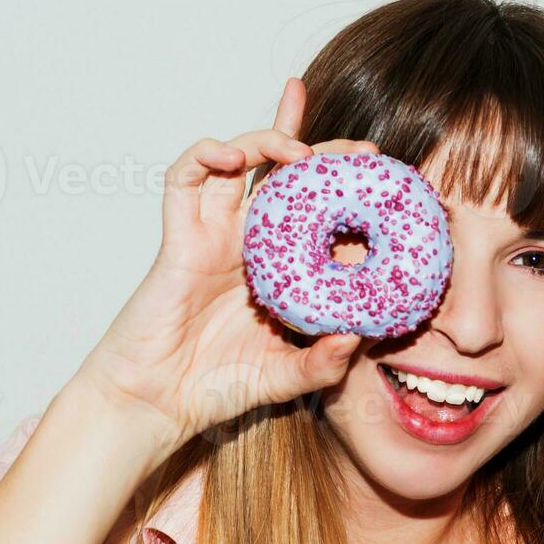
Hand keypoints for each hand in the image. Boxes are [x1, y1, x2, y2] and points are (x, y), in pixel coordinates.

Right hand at [74, 78, 377, 456]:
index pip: (319, 214)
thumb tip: (356, 337)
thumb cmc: (216, 388)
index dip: (346, 191)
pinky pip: (184, 180)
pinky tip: (232, 156)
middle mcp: (250, 243)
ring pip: (239, 162)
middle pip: (285, 176)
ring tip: (300, 150)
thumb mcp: (286, 378)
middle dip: (324, 151)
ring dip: (269, 140)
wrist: (157, 403)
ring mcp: (214, 235)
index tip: (386, 183)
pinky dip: (205, 155)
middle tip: (364, 150)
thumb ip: (322, 364)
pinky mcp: (178, 237)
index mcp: (281, 268)